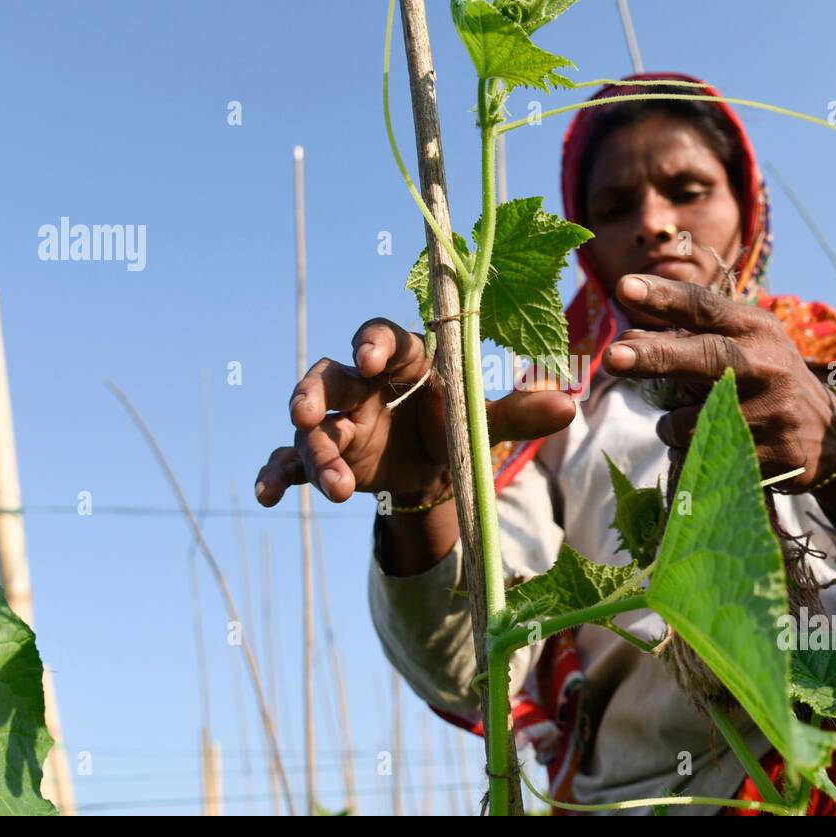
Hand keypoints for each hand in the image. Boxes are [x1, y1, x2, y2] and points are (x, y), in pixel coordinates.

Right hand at [255, 317, 575, 506]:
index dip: (372, 343)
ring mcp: (340, 423)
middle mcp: (364, 387)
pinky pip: (291, 461)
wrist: (435, 473)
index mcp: (405, 364)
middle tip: (308, 411)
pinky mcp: (325, 458)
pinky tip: (266, 494)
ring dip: (316, 451)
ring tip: (338, 487)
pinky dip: (275, 474)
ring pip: (314, 427)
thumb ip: (518, 412)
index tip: (368, 357)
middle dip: (315, 392)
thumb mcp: (485, 423)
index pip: (385, 341)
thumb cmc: (456, 429)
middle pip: (330, 378)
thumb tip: (569, 406)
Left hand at [601, 274, 835, 532]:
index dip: (664, 297)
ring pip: (688, 422)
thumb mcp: (738, 343)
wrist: (827, 433)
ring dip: (671, 425)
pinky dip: (691, 456)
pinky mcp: (768, 457)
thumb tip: (625, 338)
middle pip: (704, 358)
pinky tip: (711, 448)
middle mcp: (764, 366)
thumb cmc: (763, 376)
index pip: (704, 306)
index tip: (624, 288)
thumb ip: (685, 336)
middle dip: (655, 357)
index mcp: (754, 329)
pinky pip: (701, 460)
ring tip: (692, 421)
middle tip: (612, 357)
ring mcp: (769, 413)